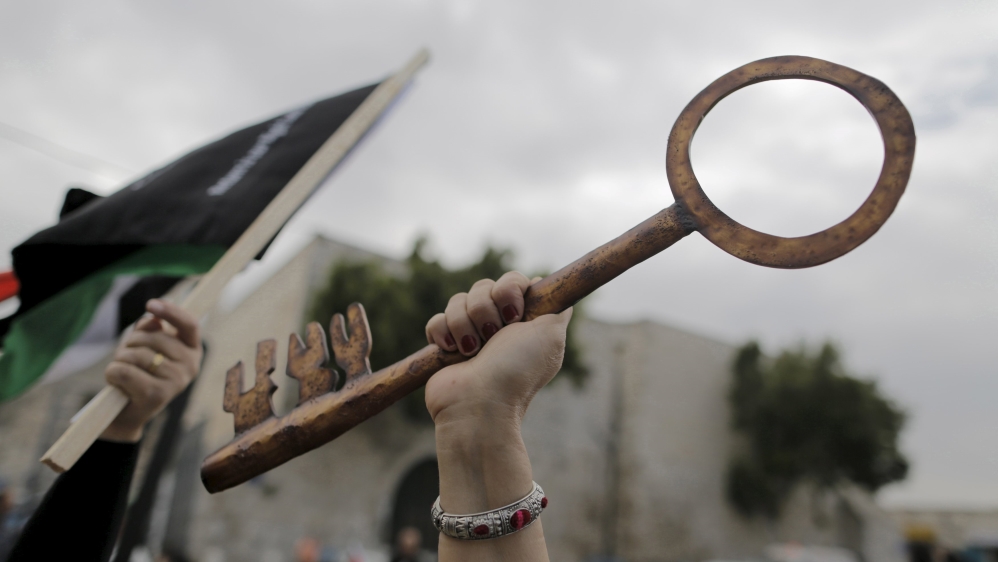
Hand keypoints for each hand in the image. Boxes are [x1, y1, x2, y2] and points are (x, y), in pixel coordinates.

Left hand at [99, 299, 201, 442]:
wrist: (125, 414)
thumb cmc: (137, 374)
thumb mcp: (145, 347)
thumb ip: (150, 329)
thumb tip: (152, 319)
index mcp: (193, 351)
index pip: (189, 325)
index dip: (171, 311)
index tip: (150, 304)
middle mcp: (190, 367)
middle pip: (153, 337)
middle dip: (131, 343)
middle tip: (127, 357)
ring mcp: (176, 382)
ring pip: (135, 354)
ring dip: (119, 359)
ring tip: (122, 372)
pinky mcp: (156, 395)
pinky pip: (123, 371)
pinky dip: (111, 373)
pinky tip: (115, 382)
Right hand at [424, 271, 571, 426]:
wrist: (480, 404)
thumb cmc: (517, 371)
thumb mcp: (551, 336)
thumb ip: (557, 309)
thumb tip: (556, 292)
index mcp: (523, 319)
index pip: (513, 280)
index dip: (509, 289)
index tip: (514, 314)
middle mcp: (497, 324)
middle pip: (483, 286)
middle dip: (485, 310)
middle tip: (493, 337)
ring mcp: (469, 333)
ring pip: (457, 300)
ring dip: (465, 325)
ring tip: (472, 352)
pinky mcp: (445, 344)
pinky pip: (437, 320)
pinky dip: (443, 334)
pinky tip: (453, 352)